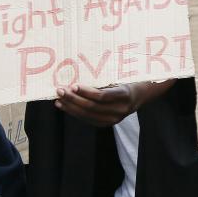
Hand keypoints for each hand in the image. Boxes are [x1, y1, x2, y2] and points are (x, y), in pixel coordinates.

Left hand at [55, 81, 169, 126]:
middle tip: (60, 90)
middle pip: (92, 106)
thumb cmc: (125, 80)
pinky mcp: (106, 123)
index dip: (86, 92)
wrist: (138, 96)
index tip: (73, 85)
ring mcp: (114, 119)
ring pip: (87, 114)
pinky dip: (74, 112)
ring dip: (71, 106)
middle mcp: (120, 110)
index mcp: (124, 95)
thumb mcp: (118, 76)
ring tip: (59, 98)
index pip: (102, 96)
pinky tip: (64, 106)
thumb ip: (102, 78)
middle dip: (74, 98)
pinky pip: (87, 119)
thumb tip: (78, 73)